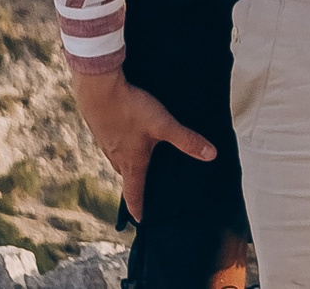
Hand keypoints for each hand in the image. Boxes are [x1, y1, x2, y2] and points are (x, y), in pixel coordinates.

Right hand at [69, 66, 215, 219]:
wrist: (98, 89)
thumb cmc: (131, 109)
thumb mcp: (163, 125)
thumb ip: (186, 140)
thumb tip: (211, 155)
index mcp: (131, 162)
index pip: (134, 193)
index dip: (138, 207)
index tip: (140, 220)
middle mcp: (116, 156)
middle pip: (126, 176)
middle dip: (135, 184)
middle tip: (144, 189)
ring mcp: (105, 142)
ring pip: (117, 159)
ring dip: (127, 163)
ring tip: (137, 161)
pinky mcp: (99, 127)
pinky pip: (111, 143)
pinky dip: (119, 145)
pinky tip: (125, 134)